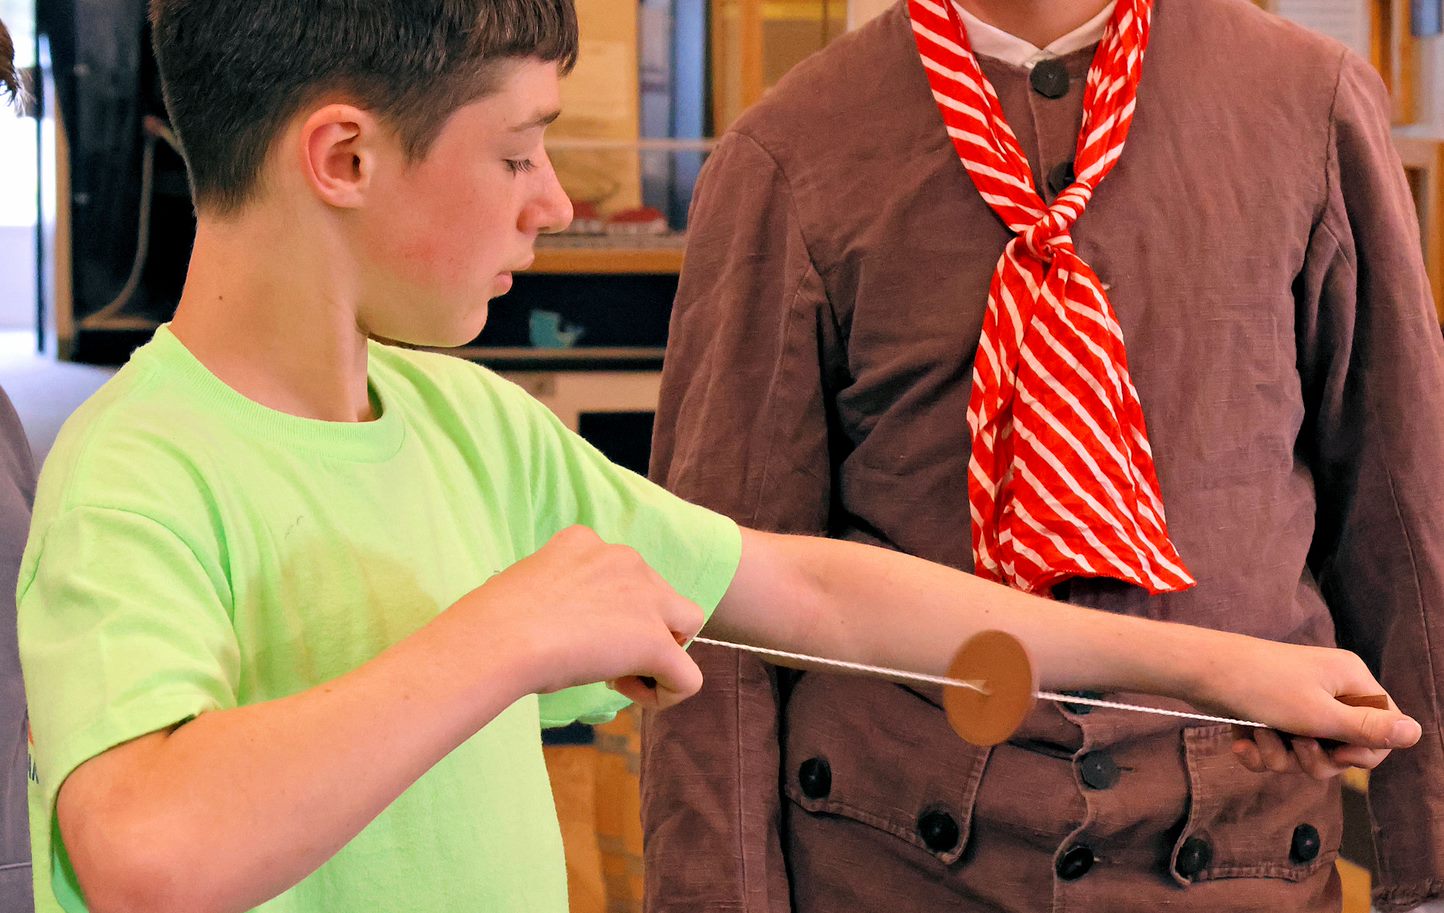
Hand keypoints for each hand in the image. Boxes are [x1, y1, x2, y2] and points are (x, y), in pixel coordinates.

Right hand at [459, 526, 705, 708]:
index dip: (609, 609)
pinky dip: (668, 693)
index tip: (577, 632)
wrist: (498, 637)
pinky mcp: (655, 642)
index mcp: (587, 542)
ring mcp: (646, 598)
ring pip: (688, 623)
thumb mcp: (527, 588)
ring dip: (662, 651)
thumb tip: (558, 626)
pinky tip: (631, 695)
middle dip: (642, 626)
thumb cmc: (493, 621)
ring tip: (621, 676)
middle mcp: (624, 559)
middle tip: (602, 656)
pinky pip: (688, 676)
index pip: (622, 572)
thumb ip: (555, 595)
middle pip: (661, 594)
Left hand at [1191, 634, 1419, 778]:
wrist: (1196, 669)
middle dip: (1315, 759)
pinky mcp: (1268, 714)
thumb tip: (1417, 733)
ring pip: (1305, 754)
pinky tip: (1241, 743)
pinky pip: (1277, 749)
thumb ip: (1367, 729)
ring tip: (1260, 735)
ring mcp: (1296, 702)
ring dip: (1281, 756)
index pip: (1383, 730)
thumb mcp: (1318, 714)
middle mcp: (1328, 690)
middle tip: (1295, 746)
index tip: (1339, 753)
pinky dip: (1259, 751)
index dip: (1363, 752)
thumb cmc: (1259, 685)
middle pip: (1342, 749)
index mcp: (1350, 681)